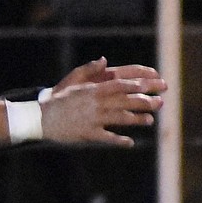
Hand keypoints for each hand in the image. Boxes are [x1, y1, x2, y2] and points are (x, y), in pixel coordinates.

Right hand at [41, 59, 165, 147]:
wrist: (41, 117)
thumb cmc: (58, 97)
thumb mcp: (73, 80)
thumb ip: (89, 69)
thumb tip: (104, 60)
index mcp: (93, 89)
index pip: (119, 84)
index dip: (136, 84)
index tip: (150, 84)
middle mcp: (96, 103)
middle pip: (125, 101)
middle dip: (144, 101)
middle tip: (160, 102)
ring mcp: (93, 119)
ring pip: (120, 119)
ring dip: (137, 119)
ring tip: (150, 120)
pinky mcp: (89, 134)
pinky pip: (108, 138)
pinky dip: (119, 140)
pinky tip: (129, 142)